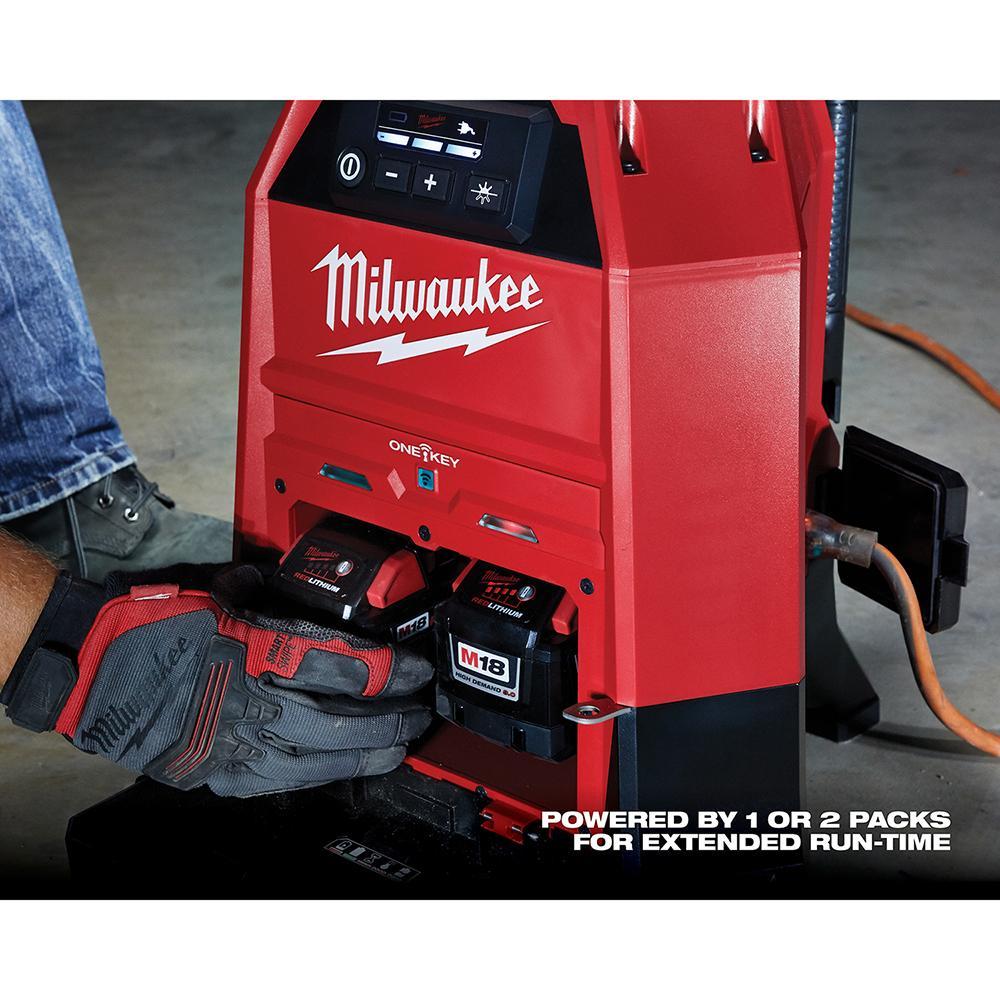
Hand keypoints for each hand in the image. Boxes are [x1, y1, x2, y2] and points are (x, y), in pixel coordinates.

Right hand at [2, 566, 432, 795]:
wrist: (93, 671)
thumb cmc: (152, 626)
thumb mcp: (216, 592)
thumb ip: (260, 590)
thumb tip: (282, 581)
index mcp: (261, 650)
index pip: (348, 664)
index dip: (392, 669)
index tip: (417, 668)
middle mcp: (258, 701)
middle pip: (348, 718)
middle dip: (393, 718)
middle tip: (421, 712)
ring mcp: (240, 744)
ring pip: (325, 759)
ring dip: (369, 753)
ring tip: (399, 746)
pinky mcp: (224, 774)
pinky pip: (289, 779)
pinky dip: (325, 772)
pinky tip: (345, 766)